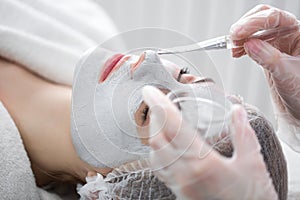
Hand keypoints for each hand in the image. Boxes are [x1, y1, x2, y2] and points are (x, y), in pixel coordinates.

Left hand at [142, 86, 277, 199]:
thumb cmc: (251, 197)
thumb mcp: (252, 163)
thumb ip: (242, 134)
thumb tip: (235, 110)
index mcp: (202, 163)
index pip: (173, 127)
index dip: (159, 106)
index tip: (149, 92)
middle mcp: (184, 173)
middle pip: (156, 139)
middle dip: (153, 117)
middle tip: (156, 103)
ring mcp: (179, 184)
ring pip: (154, 154)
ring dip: (153, 133)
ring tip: (159, 120)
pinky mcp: (178, 191)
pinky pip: (159, 168)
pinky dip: (156, 151)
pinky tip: (163, 145)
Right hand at [230, 4, 299, 149]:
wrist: (297, 107)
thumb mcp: (286, 74)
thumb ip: (268, 58)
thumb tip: (249, 44)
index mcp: (298, 33)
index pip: (274, 18)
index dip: (254, 23)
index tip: (238, 33)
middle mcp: (287, 34)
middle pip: (263, 18)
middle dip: (245, 26)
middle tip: (233, 37)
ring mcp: (276, 43)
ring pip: (254, 30)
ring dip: (240, 36)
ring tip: (233, 47)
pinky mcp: (266, 52)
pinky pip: (250, 42)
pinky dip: (240, 46)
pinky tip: (236, 52)